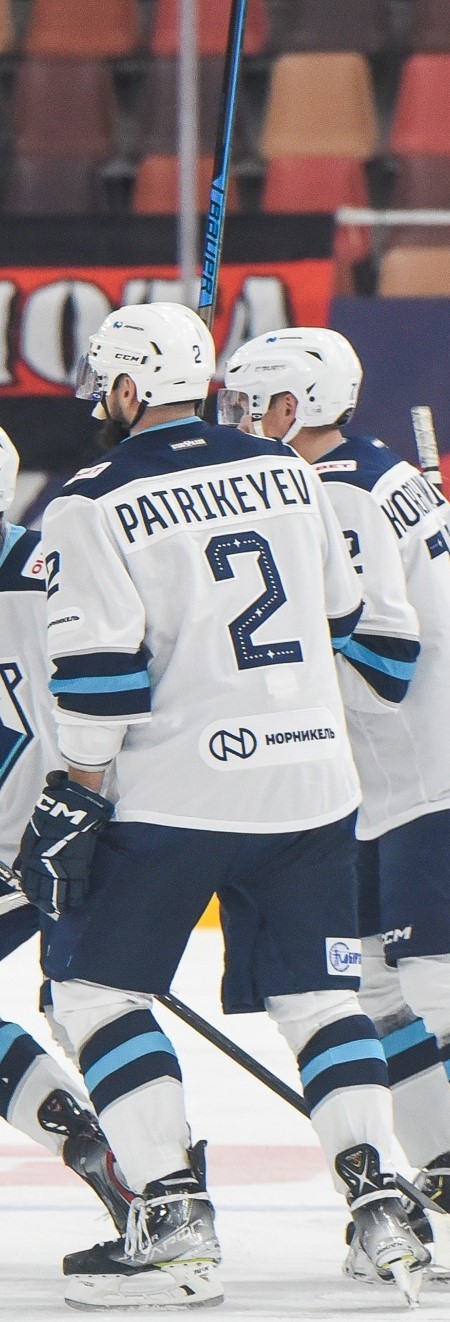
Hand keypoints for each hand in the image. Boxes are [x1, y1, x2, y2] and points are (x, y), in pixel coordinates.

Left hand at [15, 771, 113, 916]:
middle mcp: (45, 871)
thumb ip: (25, 857)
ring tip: (64, 908)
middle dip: (47, 903)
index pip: (30, 887)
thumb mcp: (30, 838)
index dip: (33, 895)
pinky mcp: (79, 869)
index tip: (37, 899)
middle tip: (51, 908)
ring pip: (61, 895)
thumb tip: (20, 868)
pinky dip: (78, 896)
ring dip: (62, 904)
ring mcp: (63, 871)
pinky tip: (78, 900)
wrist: (68, 814)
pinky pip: (78, 889)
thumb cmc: (48, 822)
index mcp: (32, 864)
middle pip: (45, 895)